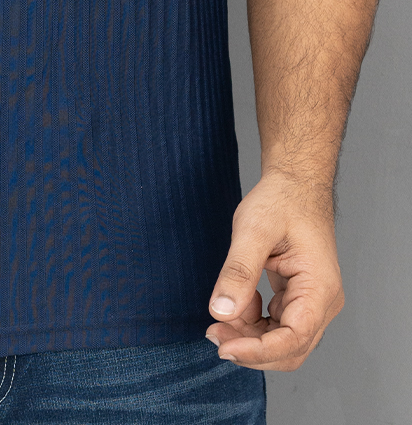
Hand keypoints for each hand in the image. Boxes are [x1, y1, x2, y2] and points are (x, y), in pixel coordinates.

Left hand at [205, 170, 344, 370]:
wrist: (294, 184)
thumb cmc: (280, 201)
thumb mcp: (252, 230)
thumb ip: (238, 271)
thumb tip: (221, 312)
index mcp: (319, 288)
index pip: (294, 338)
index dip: (258, 351)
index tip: (224, 348)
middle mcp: (322, 302)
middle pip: (290, 348)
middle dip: (250, 348)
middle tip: (213, 334)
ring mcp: (312, 301)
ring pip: (282, 340)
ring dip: (249, 337)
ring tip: (220, 318)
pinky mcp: (299, 297)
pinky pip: (277, 325)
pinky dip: (254, 322)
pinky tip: (238, 301)